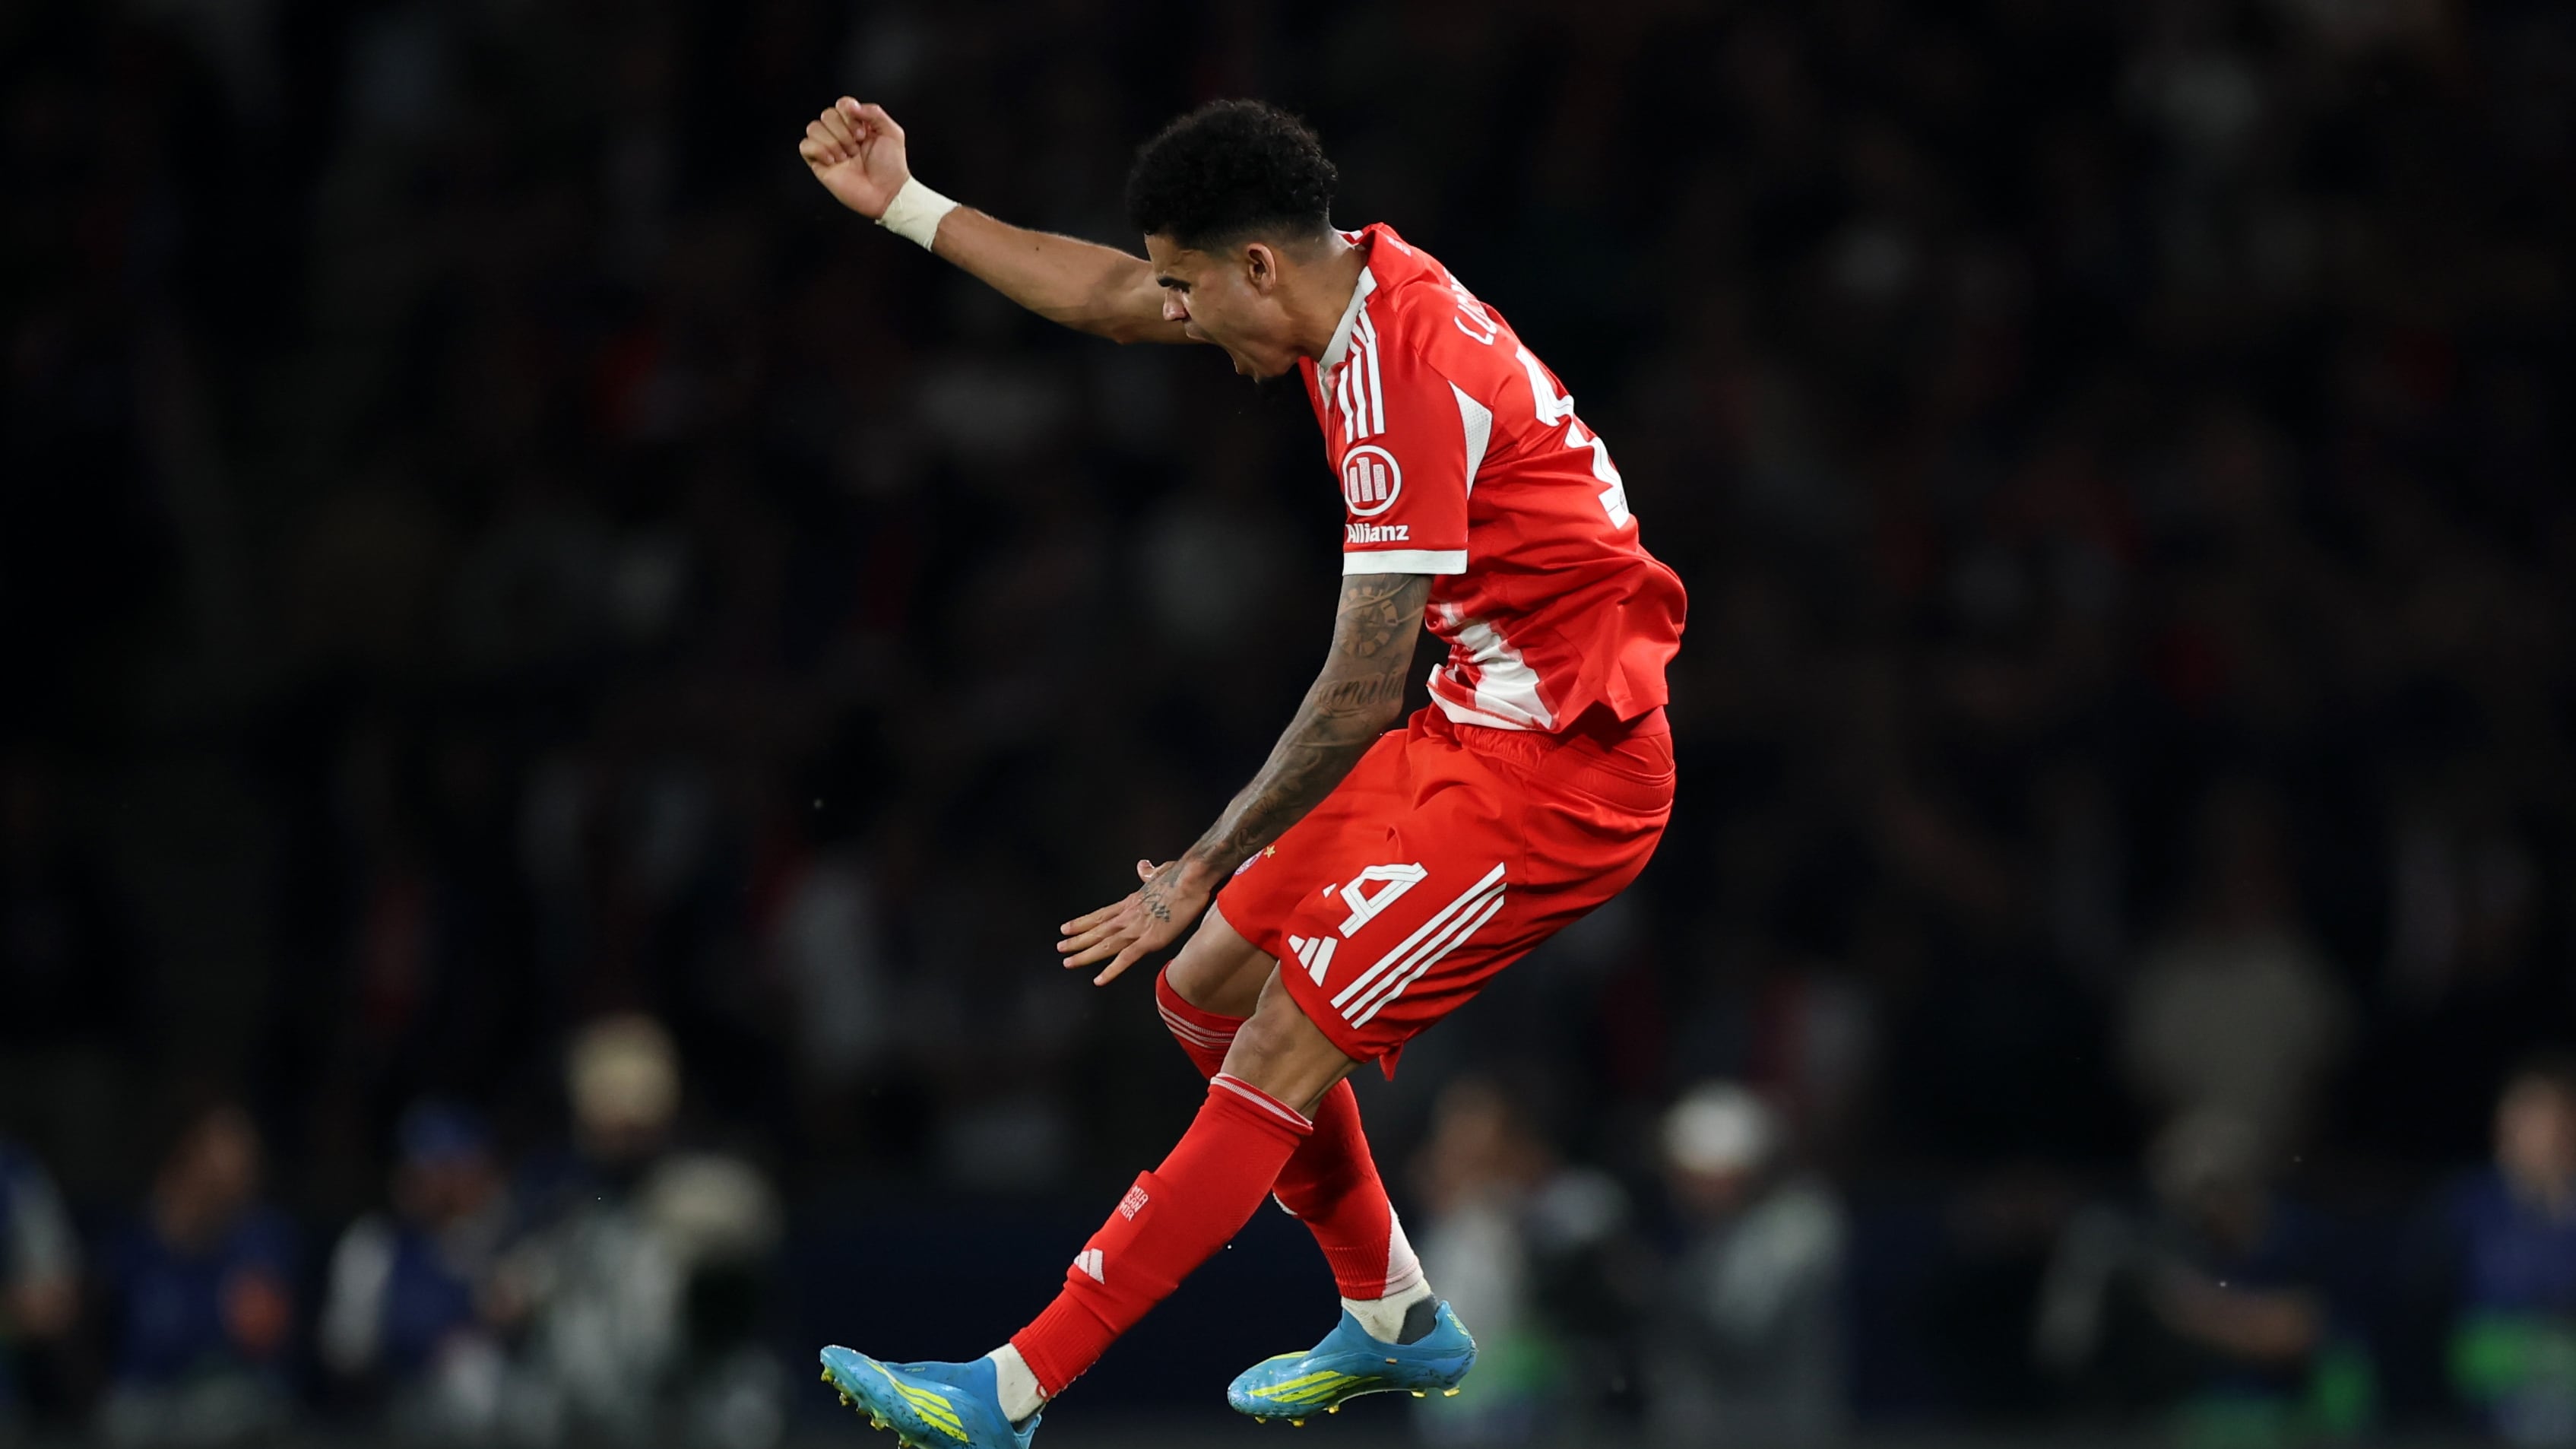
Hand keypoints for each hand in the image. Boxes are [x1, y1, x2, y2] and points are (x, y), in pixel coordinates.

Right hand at [800, 97, 911, 218]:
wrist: (886, 193)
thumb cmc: (891, 167)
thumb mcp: (892, 133)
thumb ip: (874, 112)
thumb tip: (851, 106)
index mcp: (857, 125)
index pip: (842, 104)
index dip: (850, 114)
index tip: (863, 133)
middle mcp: (841, 135)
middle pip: (827, 114)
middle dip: (843, 131)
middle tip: (856, 147)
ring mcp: (829, 149)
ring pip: (813, 127)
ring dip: (832, 142)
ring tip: (846, 156)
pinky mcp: (819, 163)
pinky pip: (805, 146)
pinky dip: (818, 150)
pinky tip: (833, 161)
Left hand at [1059, 857, 1215, 985]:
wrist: (1191, 878)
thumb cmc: (1181, 874)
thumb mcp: (1160, 871)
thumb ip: (1149, 873)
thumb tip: (1142, 866)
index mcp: (1131, 902)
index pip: (1101, 914)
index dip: (1082, 922)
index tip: (1066, 927)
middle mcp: (1128, 916)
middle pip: (1097, 930)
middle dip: (1077, 940)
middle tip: (1060, 947)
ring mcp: (1137, 929)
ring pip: (1105, 945)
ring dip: (1085, 954)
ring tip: (1068, 962)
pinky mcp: (1150, 940)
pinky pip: (1126, 958)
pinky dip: (1111, 970)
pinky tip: (1099, 980)